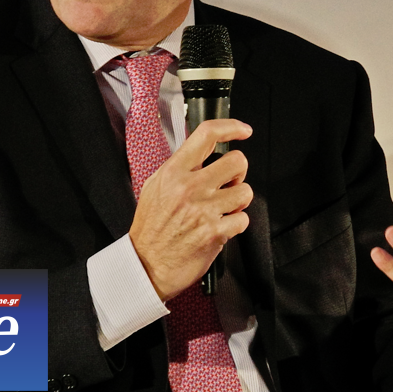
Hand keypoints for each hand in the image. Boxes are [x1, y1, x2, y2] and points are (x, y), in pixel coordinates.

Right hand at [129, 119, 253, 300]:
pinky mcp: (215, 233)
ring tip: (222, 208)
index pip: (207, 135)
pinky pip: (243, 219)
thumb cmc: (150, 227)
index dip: (231, 127)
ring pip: (245, 191)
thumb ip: (178, 168)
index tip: (243, 131)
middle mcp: (190, 187)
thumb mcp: (155, 186)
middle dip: (238, 172)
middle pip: (237, 161)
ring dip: (238, 201)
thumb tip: (201, 153)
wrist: (146, 264)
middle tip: (228, 183)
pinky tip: (220, 227)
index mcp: (174, 171)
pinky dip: (235, 224)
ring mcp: (204, 210)